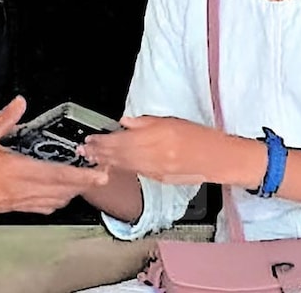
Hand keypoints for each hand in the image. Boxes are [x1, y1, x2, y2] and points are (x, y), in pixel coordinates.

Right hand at [0, 97, 109, 217]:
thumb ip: (3, 120)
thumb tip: (18, 104)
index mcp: (17, 170)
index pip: (58, 174)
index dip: (82, 175)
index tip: (98, 171)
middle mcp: (22, 189)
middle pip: (63, 190)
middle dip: (84, 184)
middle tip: (100, 174)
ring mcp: (19, 201)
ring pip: (55, 200)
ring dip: (72, 193)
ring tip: (83, 182)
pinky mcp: (13, 208)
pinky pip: (41, 207)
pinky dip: (55, 201)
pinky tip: (58, 196)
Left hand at [80, 116, 222, 182]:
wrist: (216, 158)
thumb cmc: (198, 137)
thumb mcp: (171, 121)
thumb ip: (145, 122)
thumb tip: (125, 122)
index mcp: (154, 138)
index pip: (120, 140)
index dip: (102, 141)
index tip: (90, 139)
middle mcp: (151, 155)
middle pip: (118, 155)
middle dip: (99, 153)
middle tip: (84, 151)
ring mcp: (154, 169)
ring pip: (123, 165)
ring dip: (106, 162)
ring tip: (92, 159)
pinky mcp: (158, 178)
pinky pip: (135, 172)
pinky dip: (121, 168)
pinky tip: (113, 166)